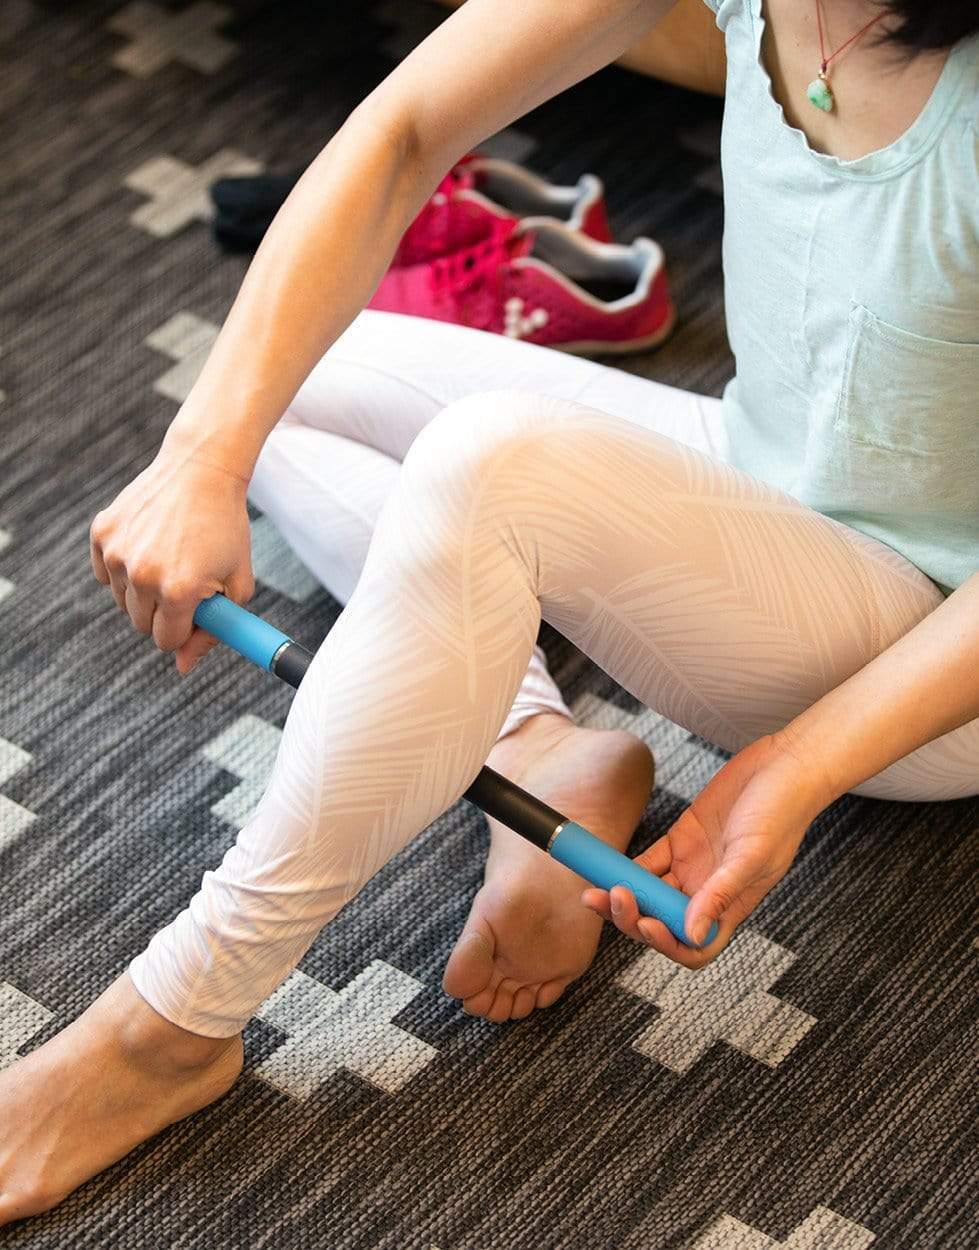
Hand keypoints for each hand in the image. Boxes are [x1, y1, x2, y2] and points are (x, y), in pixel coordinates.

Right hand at [90, 436, 254, 673]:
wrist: (202, 470)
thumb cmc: (226, 528)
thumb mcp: (237, 583)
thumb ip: (215, 631)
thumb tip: (182, 667)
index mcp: (180, 592)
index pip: (167, 641)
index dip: (185, 631)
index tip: (196, 611)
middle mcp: (142, 575)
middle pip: (143, 626)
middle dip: (165, 614)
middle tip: (186, 580)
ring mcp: (117, 553)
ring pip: (123, 602)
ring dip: (145, 591)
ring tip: (171, 557)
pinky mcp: (101, 533)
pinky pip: (106, 575)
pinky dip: (125, 569)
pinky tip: (149, 544)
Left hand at [582, 732, 830, 967]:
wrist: (783, 767)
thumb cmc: (782, 813)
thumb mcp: (754, 855)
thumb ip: (721, 892)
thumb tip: (691, 932)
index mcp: (731, 906)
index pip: (694, 945)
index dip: (666, 944)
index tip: (645, 923)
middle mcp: (708, 891)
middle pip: (662, 921)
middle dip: (632, 918)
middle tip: (607, 899)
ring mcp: (693, 866)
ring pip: (650, 892)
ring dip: (623, 894)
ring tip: (595, 889)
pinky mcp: (682, 839)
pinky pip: (649, 861)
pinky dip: (627, 866)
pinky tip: (609, 865)